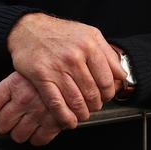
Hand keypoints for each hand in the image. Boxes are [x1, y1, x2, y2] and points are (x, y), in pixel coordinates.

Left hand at [0, 72, 62, 145]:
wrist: (75, 67)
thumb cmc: (47, 70)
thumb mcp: (25, 69)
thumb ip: (9, 87)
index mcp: (14, 83)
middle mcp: (24, 99)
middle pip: (0, 125)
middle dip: (4, 124)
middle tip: (11, 118)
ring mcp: (39, 112)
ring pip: (17, 136)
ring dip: (20, 132)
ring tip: (27, 122)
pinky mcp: (55, 123)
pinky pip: (38, 140)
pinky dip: (38, 137)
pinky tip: (40, 127)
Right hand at [6, 13, 125, 127]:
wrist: (29, 28)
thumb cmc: (60, 32)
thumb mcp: (90, 35)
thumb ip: (108, 54)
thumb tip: (121, 75)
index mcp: (89, 45)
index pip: (106, 80)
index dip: (108, 94)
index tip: (105, 97)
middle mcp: (74, 56)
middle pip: (92, 93)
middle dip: (95, 105)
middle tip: (93, 106)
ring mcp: (57, 67)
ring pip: (76, 100)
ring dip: (82, 113)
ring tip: (82, 114)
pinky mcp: (41, 76)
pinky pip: (56, 103)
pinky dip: (64, 116)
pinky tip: (69, 121)